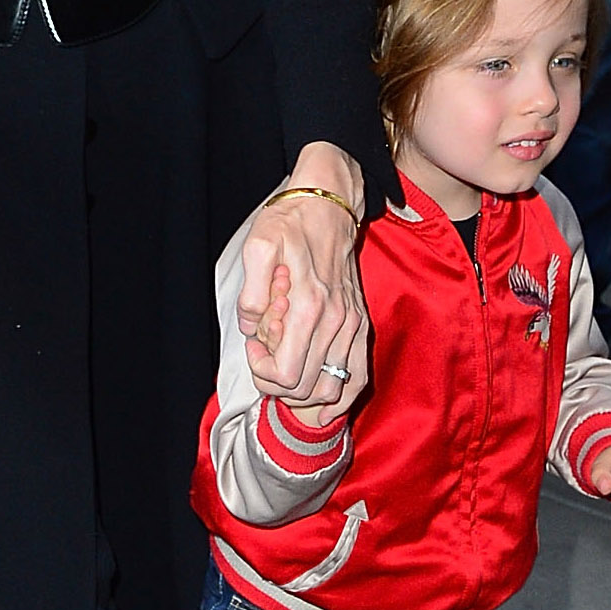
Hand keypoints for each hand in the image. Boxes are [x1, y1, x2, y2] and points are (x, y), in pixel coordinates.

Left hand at [237, 142, 366, 419]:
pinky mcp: (360, 321)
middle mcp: (336, 321)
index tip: (253, 346)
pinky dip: (343, 398)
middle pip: (308, 388)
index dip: (263, 372)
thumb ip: (252, 292)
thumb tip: (250, 327)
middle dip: (278, 383)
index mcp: (309, 307)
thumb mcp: (258, 246)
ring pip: (333, 388)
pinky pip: (359, 376)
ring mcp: (352, 324)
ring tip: (287, 368)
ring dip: (306, 393)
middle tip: (265, 354)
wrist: (329, 204)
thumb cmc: (291, 223)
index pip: (287, 375)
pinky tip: (325, 406)